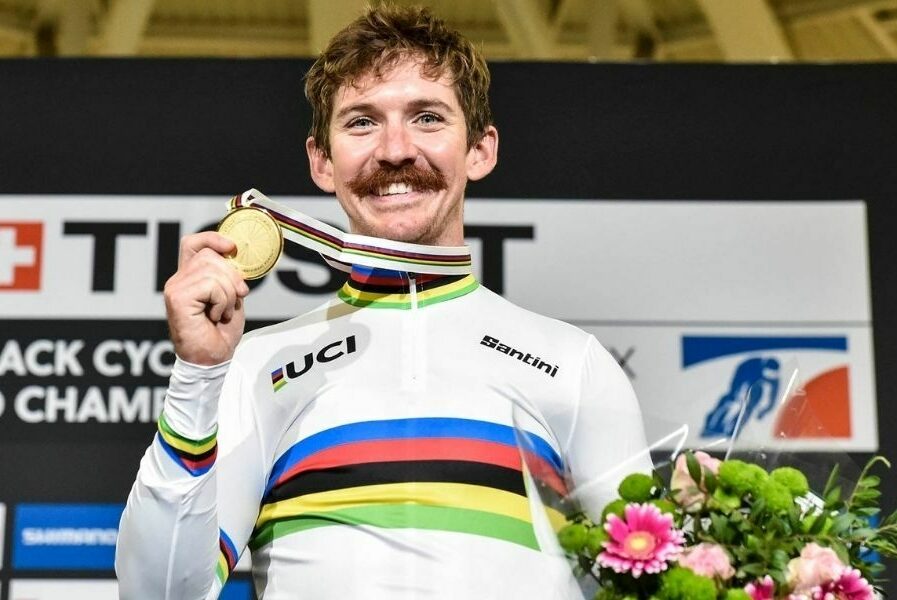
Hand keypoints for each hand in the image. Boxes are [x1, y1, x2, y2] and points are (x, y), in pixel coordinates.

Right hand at [163, 232, 249, 364]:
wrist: (212, 358)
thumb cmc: (220, 332)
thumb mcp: (230, 297)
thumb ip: (228, 276)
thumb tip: (236, 255)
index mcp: (189, 277)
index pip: (193, 243)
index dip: (212, 238)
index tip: (232, 247)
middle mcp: (178, 280)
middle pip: (210, 256)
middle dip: (232, 276)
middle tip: (235, 298)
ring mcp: (175, 288)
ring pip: (213, 271)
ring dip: (228, 294)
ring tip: (222, 312)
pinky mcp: (177, 298)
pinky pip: (211, 285)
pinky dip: (222, 302)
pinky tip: (215, 316)